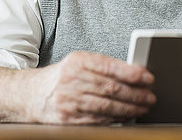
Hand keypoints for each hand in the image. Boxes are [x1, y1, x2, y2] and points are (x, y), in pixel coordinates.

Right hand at [30, 51, 155, 123]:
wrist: (31, 95)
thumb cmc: (61, 77)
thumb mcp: (78, 62)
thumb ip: (102, 66)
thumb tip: (134, 73)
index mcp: (77, 62)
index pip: (109, 67)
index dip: (131, 73)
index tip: (147, 77)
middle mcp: (72, 80)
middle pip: (110, 88)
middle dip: (135, 93)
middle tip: (150, 95)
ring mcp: (69, 101)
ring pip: (106, 106)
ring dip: (129, 108)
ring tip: (143, 107)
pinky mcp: (68, 119)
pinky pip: (98, 120)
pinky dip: (116, 119)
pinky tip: (127, 117)